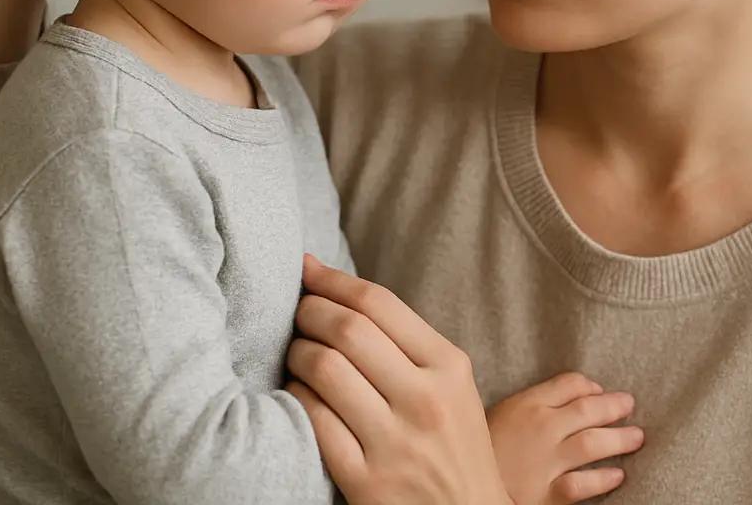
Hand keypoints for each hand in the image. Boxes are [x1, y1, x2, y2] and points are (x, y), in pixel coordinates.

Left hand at [285, 256, 510, 504]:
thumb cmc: (455, 448)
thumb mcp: (453, 388)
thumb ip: (409, 346)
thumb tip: (344, 295)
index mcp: (449, 367)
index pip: (379, 304)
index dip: (334, 280)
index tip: (308, 269)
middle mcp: (425, 400)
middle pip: (348, 330)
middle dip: (310, 311)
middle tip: (298, 312)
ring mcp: (395, 443)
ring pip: (324, 370)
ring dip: (297, 353)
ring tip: (297, 353)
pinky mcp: (366, 482)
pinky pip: (314, 420)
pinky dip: (296, 398)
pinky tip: (298, 395)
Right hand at [487, 373, 642, 504]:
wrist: (464, 486)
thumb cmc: (482, 448)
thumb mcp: (501, 414)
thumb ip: (532, 401)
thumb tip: (579, 389)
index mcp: (526, 405)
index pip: (568, 384)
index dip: (590, 386)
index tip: (600, 390)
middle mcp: (539, 429)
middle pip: (586, 410)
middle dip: (613, 406)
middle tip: (629, 405)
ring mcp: (544, 462)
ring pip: (591, 444)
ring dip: (619, 439)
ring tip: (637, 437)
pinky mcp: (546, 494)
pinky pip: (581, 484)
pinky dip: (602, 479)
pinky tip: (618, 475)